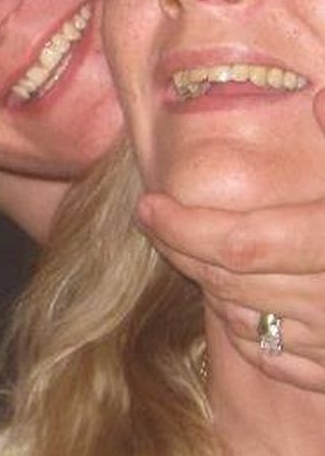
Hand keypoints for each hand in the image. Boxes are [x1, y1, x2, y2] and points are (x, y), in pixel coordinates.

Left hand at [135, 92, 324, 388]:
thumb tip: (320, 99)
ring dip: (211, 286)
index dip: (183, 227)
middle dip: (183, 251)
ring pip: (241, 319)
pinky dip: (244, 328)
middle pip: (228, 282)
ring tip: (200, 251)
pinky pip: (270, 356)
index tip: (149, 206)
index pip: (239, 244)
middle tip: (160, 220)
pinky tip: (240, 298)